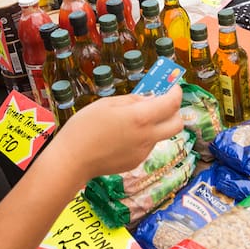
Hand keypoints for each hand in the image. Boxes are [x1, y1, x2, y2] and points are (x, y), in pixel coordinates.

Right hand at [53, 86, 183, 177]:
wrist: (72, 160)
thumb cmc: (84, 128)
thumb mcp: (107, 104)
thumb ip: (132, 100)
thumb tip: (150, 99)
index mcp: (140, 118)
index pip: (172, 103)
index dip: (176, 92)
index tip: (172, 86)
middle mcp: (147, 136)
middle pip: (177, 124)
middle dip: (174, 111)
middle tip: (161, 103)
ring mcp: (143, 152)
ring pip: (160, 134)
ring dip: (154, 124)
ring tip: (129, 121)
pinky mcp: (136, 162)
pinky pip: (146, 145)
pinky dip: (141, 137)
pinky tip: (120, 136)